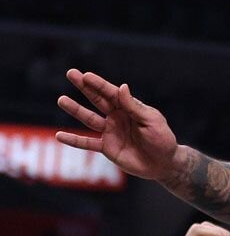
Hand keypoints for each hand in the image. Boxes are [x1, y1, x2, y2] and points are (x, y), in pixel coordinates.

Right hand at [56, 69, 177, 179]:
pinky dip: (74, 140)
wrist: (163, 162)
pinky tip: (59, 135)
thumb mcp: (150, 120)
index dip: (99, 84)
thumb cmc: (162, 138)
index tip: (85, 75)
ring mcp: (110, 131)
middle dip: (84, 87)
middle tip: (71, 73)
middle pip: (97, 99)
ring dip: (75, 109)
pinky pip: (87, 143)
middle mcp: (118, 116)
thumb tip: (122, 87)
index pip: (112, 92)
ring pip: (89, 118)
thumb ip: (133, 107)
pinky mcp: (106, 147)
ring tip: (61, 99)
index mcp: (130, 107)